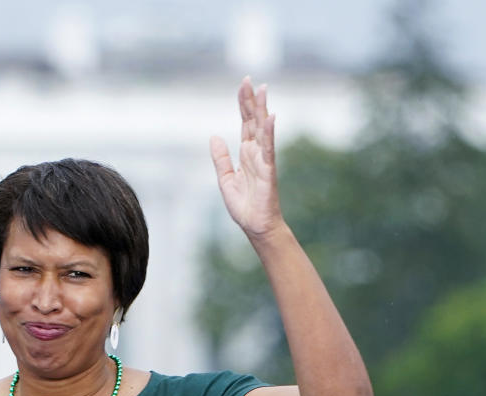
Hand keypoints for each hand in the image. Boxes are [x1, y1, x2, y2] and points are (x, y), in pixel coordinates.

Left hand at [210, 77, 283, 238]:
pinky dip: (269, 132)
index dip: (243, 104)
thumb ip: (220, 158)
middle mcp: (256, 152)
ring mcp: (263, 159)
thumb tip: (214, 137)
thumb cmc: (244, 205)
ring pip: (263, 129)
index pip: (245, 123)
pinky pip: (268, 148)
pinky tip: (271, 117)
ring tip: (262, 89)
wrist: (255, 225)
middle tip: (248, 79)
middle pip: (253, 121)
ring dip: (262, 109)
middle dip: (251, 100)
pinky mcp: (268, 170)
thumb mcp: (225, 179)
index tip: (243, 84)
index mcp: (246, 153)